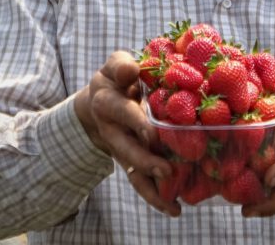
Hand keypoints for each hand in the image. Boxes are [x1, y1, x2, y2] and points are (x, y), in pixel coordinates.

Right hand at [74, 50, 179, 215]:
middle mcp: (112, 130)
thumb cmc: (116, 78)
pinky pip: (141, 182)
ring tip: (172, 202)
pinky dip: (156, 198)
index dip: (136, 122)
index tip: (152, 133)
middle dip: (146, 161)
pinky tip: (174, 209)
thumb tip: (132, 70)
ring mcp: (122, 150)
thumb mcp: (115, 65)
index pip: (121, 111)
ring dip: (152, 187)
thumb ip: (121, 65)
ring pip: (133, 171)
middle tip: (167, 170)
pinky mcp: (132, 162)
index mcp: (107, 103)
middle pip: (126, 149)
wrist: (100, 101)